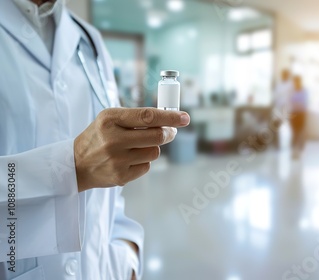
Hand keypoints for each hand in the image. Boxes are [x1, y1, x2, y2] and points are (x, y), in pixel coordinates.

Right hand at [74, 108, 189, 191]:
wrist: (77, 164)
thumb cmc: (99, 136)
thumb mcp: (110, 119)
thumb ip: (137, 117)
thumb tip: (169, 120)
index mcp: (110, 119)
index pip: (148, 116)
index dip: (170, 117)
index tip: (185, 118)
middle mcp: (113, 139)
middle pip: (157, 136)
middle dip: (168, 133)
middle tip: (169, 132)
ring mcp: (117, 160)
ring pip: (154, 152)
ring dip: (153, 148)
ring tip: (138, 146)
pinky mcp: (121, 176)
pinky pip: (147, 166)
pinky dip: (143, 162)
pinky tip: (129, 159)